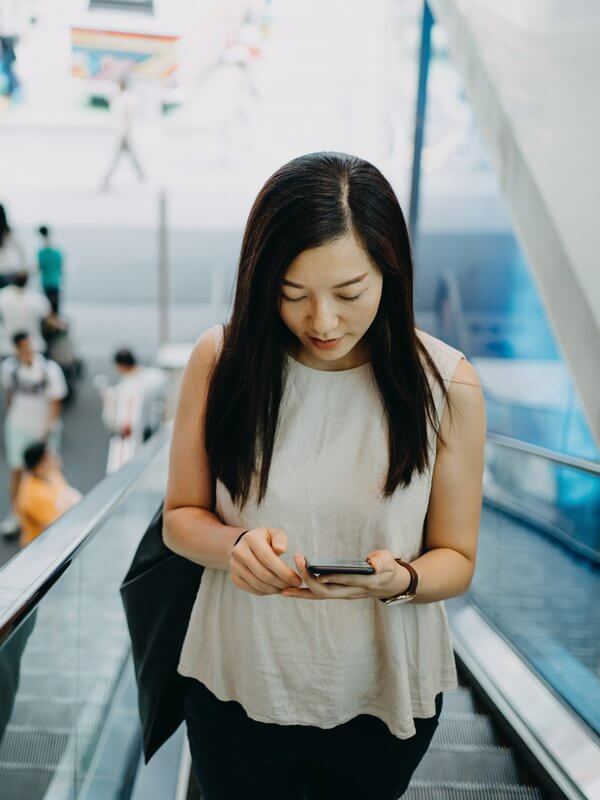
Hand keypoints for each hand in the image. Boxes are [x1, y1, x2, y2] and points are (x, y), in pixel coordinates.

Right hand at [229, 527, 301, 595]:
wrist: (244, 545)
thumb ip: (280, 539)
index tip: (297, 579)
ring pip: (259, 584)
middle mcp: (239, 552)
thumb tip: (281, 549)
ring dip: (276, 589)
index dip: (284, 572)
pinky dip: (267, 592)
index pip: (268, 559)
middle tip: (295, 586)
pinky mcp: (235, 578)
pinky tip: (277, 588)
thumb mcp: (274, 534)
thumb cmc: (265, 540)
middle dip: (282, 583)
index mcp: (250, 539)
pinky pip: (253, 589)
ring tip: (288, 587)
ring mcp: (234, 566)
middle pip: (264, 574)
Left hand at [281, 551, 410, 600]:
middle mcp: (350, 592)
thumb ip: (382, 562)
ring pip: (319, 596)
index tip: (316, 570)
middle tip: (298, 561)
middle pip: (326, 591)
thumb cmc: (388, 568)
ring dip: (301, 592)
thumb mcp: (389, 562)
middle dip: (310, 578)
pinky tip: (290, 590)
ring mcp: (343, 594)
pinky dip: (305, 593)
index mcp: (364, 583)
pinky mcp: (337, 593)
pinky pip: (318, 595)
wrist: (390, 583)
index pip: (345, 581)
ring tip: (283, 589)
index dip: (331, 577)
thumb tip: (373, 564)